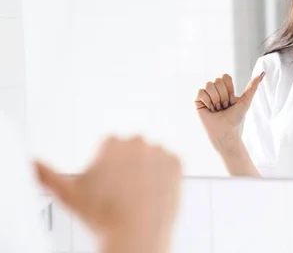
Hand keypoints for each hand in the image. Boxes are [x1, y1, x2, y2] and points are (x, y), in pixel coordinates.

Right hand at [35, 136, 181, 252]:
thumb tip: (31, 163)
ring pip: (152, 158)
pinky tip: (155, 193)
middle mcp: (137, 141)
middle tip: (124, 193)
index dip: (109, 170)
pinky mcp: (178, 161)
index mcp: (112, 142)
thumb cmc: (100, 216)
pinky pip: (171, 165)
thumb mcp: (68, 195)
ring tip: (139, 195)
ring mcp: (160, 150)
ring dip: (148, 170)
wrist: (136, 235)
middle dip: (129, 167)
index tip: (109, 187)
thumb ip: (47, 175)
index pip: (111, 148)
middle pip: (133, 151)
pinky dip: (165, 177)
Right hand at [195, 72, 264, 154]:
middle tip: (224, 107)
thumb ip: (253, 87)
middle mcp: (215, 89)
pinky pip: (201, 92)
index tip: (232, 101)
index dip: (230, 89)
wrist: (225, 131)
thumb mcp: (246, 101)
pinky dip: (207, 102)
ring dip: (216, 100)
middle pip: (218, 81)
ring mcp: (206, 94)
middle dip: (223, 96)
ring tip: (217, 109)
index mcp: (225, 88)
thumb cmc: (235, 118)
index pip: (225, 77)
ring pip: (209, 85)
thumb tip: (262, 73)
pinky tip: (210, 109)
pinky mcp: (197, 100)